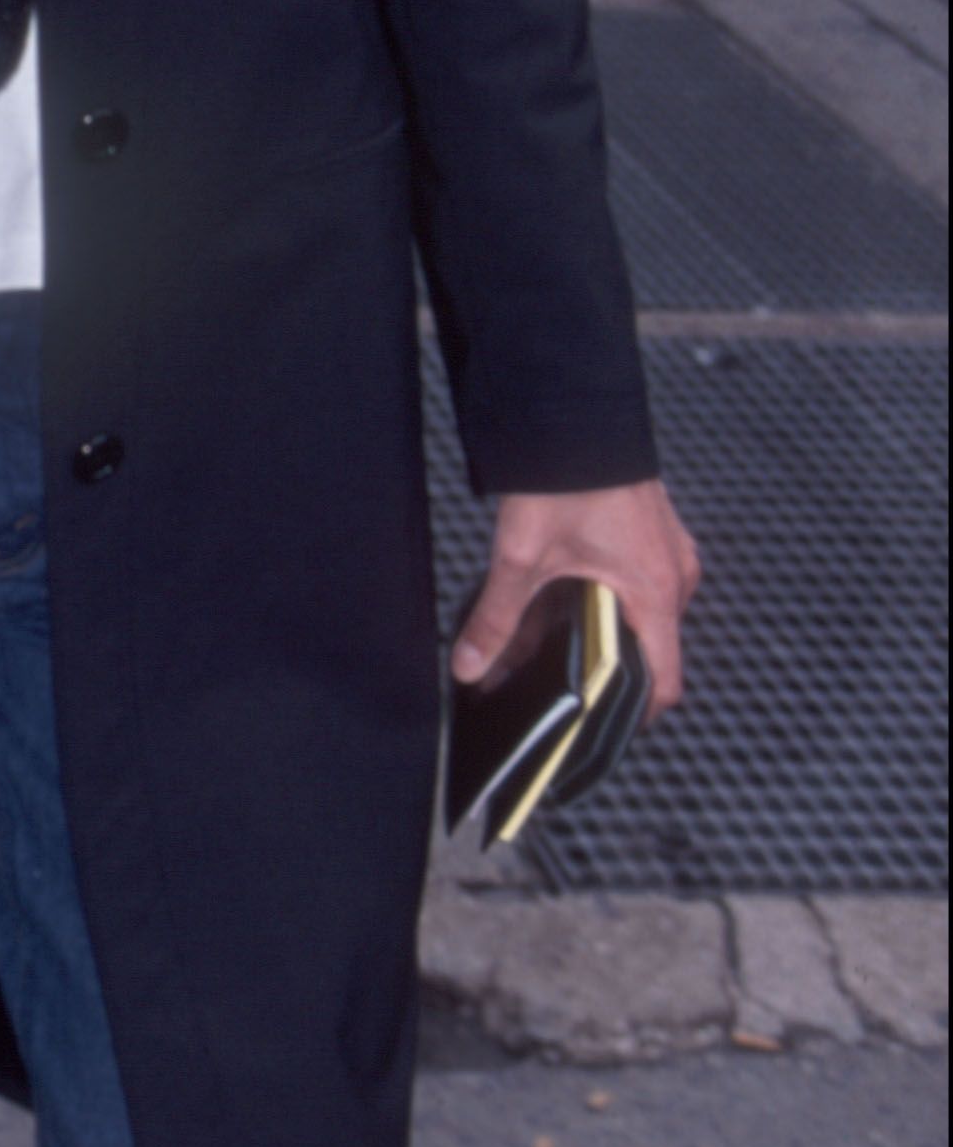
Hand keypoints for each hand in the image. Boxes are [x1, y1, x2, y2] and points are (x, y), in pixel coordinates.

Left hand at [453, 476, 700, 714]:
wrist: (575, 413)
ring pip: (634, 617)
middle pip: (644, 650)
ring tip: (540, 648)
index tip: (596, 733)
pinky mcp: (651, 537)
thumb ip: (498, 619)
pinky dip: (597, 602)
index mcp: (656, 592)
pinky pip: (631, 586)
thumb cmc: (567, 478)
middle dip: (596, 673)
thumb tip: (472, 666)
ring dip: (592, 635)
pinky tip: (552, 605)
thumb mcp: (522, 558)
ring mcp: (667, 554)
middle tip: (551, 691)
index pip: (664, 680)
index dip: (632, 715)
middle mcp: (673, 577)